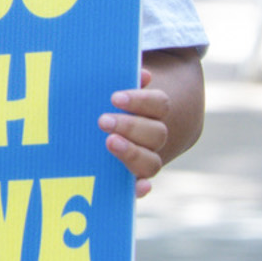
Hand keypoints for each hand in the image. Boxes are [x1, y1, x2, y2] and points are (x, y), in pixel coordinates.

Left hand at [101, 50, 203, 198]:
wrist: (126, 124)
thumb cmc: (110, 99)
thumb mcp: (111, 83)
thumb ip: (118, 75)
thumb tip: (140, 72)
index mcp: (154, 110)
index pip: (159, 104)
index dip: (140, 100)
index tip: (116, 97)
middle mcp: (154, 136)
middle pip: (155, 132)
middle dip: (130, 126)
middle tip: (103, 120)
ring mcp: (146, 158)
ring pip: (151, 161)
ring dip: (132, 153)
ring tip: (109, 143)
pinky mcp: (132, 176)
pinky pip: (141, 185)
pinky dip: (141, 188)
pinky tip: (137, 188)